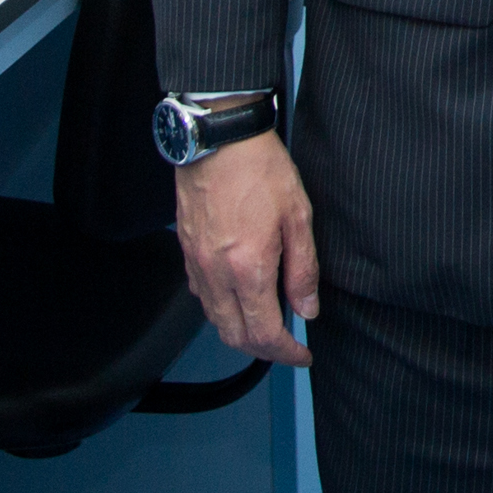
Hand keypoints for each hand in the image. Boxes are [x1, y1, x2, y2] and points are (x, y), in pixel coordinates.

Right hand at [174, 131, 320, 366]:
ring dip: (240, 332)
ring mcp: (196, 264)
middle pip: (235, 336)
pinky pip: (202, 296)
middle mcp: (216, 274)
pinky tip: (240, 296)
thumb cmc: (259, 169)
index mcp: (248, 269)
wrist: (218, 138)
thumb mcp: (298, 216)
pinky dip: (221, 309)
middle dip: (263, 350)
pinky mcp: (185, 251)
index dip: (286, 353)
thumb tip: (307, 308)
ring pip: (215, 320)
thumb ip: (303, 269)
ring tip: (266, 323)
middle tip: (286, 344)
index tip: (301, 354)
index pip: (265, 334)